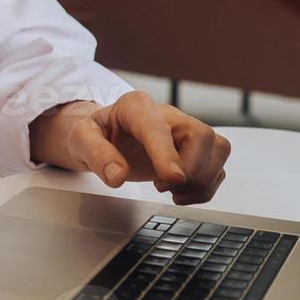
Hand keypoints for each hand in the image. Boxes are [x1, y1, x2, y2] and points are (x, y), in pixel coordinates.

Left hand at [65, 91, 231, 205]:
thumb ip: (96, 155)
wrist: (104, 135)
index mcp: (136, 107)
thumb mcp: (80, 140)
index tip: (172, 179)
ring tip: (171, 190)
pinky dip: (205, 187)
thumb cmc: (95, 134)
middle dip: (191, 170)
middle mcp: (167, 115)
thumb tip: (116, 176)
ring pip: (218, 148)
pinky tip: (180, 193)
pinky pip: (218, 165)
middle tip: (162, 185)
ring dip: (201, 180)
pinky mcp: (195, 149)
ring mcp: (184, 130)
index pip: (158, 128)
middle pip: (201, 135)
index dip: (167, 154)